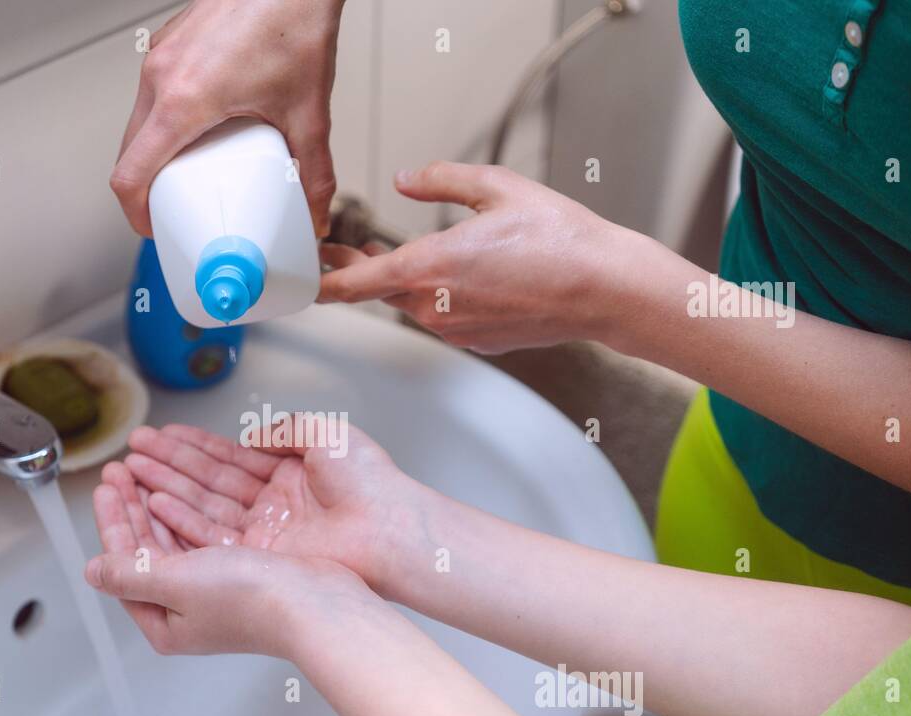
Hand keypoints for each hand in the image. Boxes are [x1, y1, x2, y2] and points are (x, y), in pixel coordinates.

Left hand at [89, 461, 383, 658]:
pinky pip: (199, 536)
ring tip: (140, 470)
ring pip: (172, 539)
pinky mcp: (240, 573)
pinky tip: (175, 491)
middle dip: (130, 507)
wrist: (315, 604)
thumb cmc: (252, 601)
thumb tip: (92, 572)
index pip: (123, 564)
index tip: (105, 487)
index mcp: (166, 622)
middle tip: (119, 471)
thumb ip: (128, 574)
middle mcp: (187, 609)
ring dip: (154, 503)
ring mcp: (214, 591)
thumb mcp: (175, 584)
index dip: (111, 522)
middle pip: (145, 549)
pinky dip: (183, 511)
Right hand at [110, 0, 345, 236]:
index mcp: (183, 101)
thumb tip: (315, 212)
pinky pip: (153, 92)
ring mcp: (161, 55)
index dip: (136, 214)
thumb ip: (314, 172)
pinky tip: (203, 124)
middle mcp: (162, 75)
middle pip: (130, 153)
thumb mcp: (308, 113)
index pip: (130, 174)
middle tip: (177, 207)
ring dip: (156, 151)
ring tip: (192, 168)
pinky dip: (167, 118)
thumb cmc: (293, 20)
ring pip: (139, 121)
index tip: (154, 228)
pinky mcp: (170, 41)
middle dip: (148, 188)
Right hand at [116, 419, 426, 594]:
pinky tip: (152, 503)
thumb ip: (284, 429)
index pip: (229, 458)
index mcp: (290, 474)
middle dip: (167, 466)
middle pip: (209, 482)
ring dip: (165, 489)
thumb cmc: (370, 482)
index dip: (192, 447)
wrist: (389, 528)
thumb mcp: (326, 434)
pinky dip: (181, 519)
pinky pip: (212, 536)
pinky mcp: (262, 557)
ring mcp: (266, 533)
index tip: (159, 437)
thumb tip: (251, 434)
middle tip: (131, 453)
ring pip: (204, 507)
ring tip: (130, 474)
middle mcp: (273, 505)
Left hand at [318, 162, 634, 353]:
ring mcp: (456, 330)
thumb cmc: (560, 240)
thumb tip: (407, 178)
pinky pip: (443, 318)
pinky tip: (458, 277)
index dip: (324, 280)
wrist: (605, 289)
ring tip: (401, 256)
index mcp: (430, 267)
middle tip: (348, 248)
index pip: (355, 283)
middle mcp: (436, 306)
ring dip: (402, 283)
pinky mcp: (478, 342)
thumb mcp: (498, 188)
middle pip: (381, 292)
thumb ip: (442, 179)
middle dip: (362, 270)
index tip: (305, 276)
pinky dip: (439, 298)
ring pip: (412, 305)